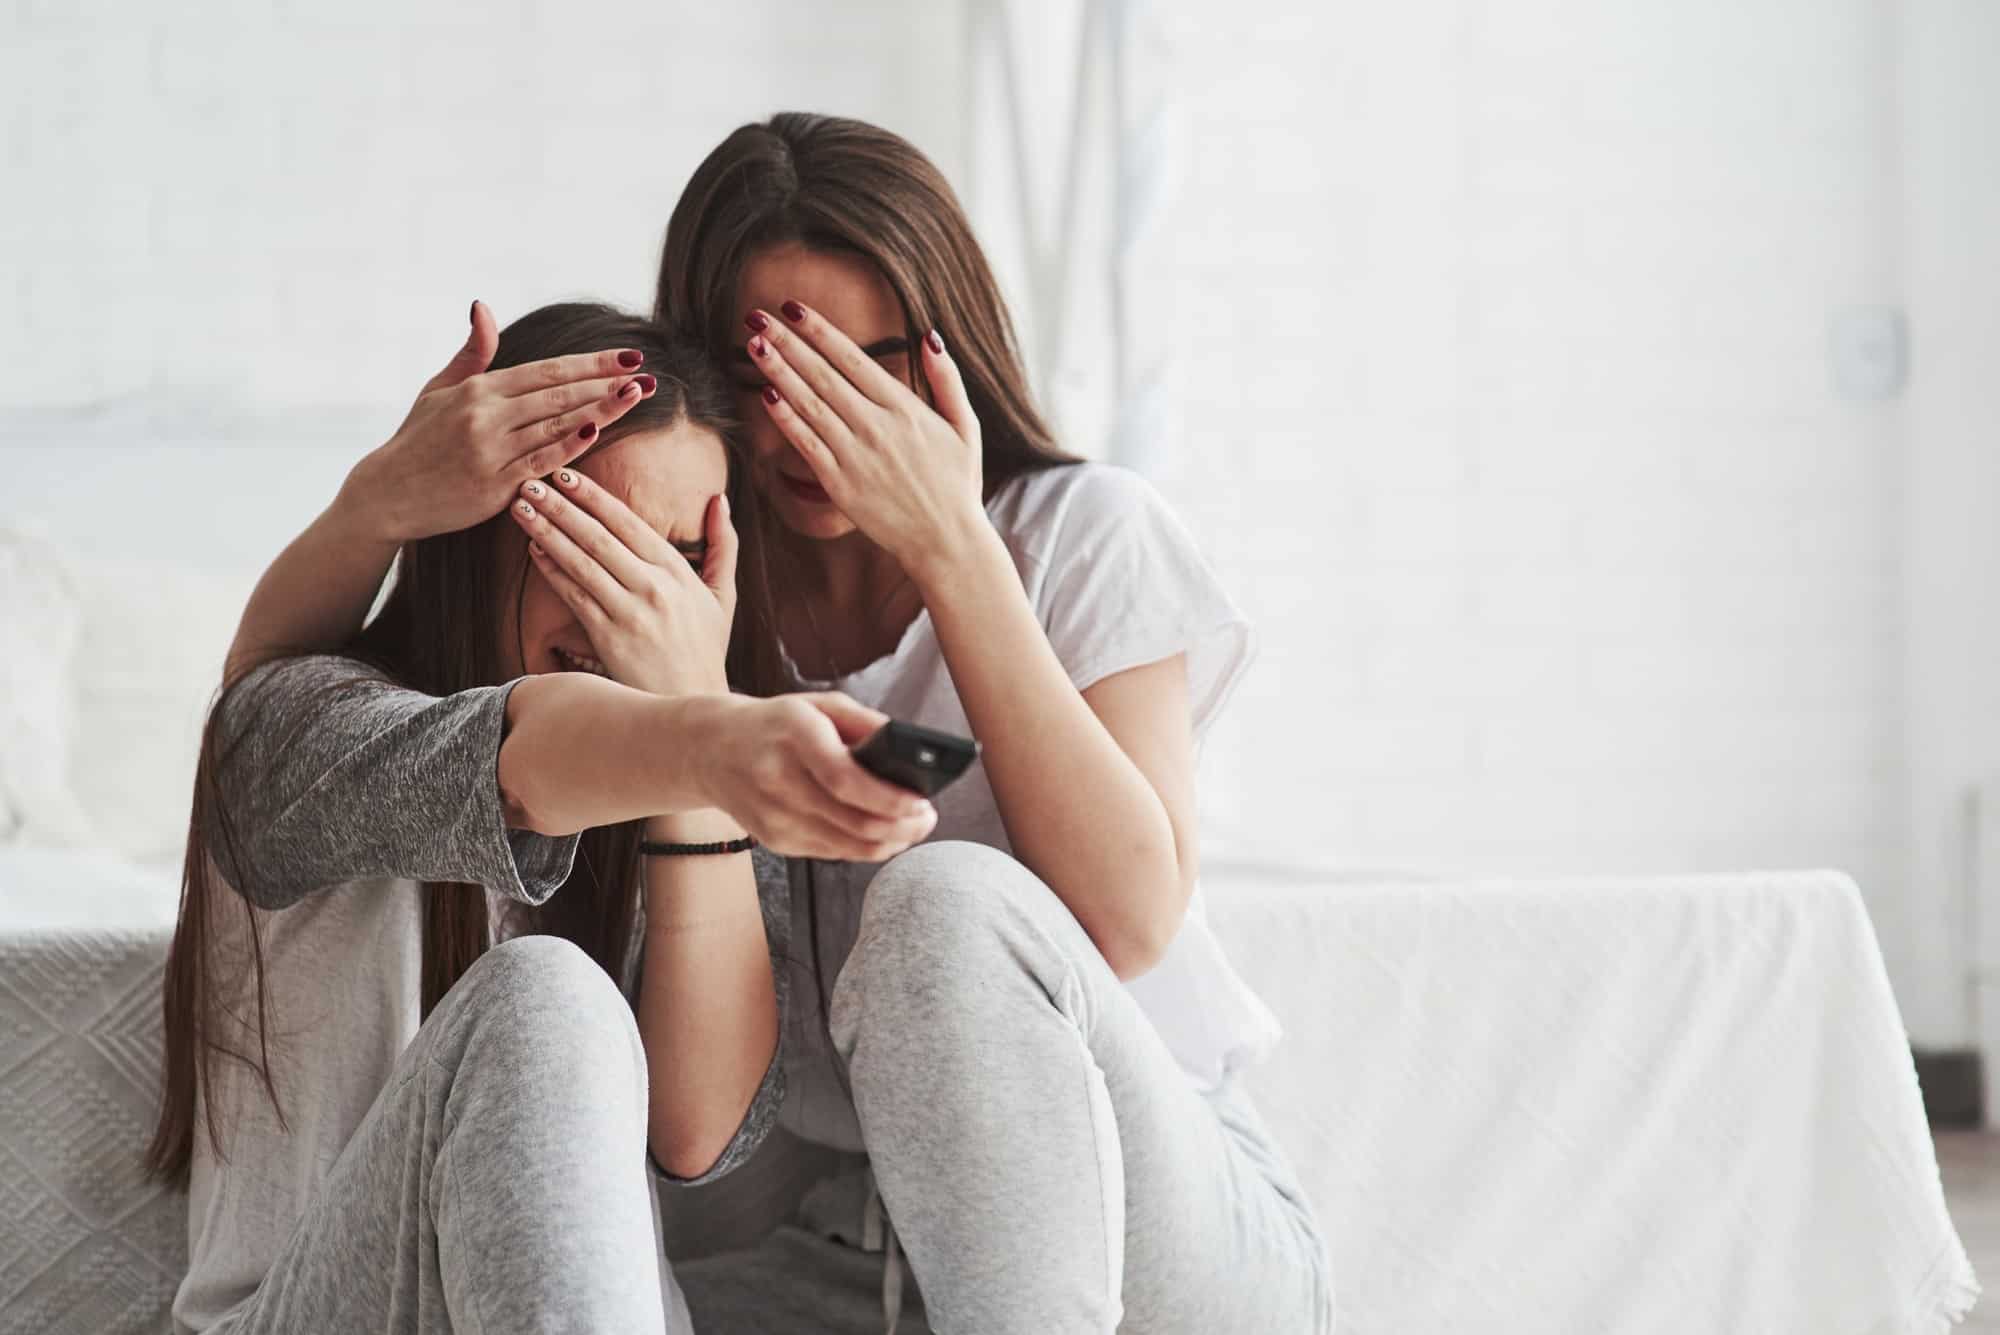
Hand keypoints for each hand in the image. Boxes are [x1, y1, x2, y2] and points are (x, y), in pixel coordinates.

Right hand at [340, 300, 657, 542]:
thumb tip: (482, 305)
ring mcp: (491, 450)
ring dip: (601, 408)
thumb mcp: (438, 390)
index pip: (547, 370)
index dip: (591, 363)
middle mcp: (486, 415)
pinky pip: (540, 461)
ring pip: (556, 424)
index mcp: (478, 390)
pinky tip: (597, 431)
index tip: (628, 355)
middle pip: (559, 393)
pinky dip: (569, 446)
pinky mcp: (493, 485)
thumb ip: (472, 353)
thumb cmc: (416, 441)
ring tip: (637, 394)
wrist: (385, 495)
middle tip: (646, 373)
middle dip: (606, 381)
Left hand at [509, 465, 735, 696]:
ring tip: (521, 509)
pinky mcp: (609, 637)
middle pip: (598, 536)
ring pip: (581, 561)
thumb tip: (719, 499)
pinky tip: (533, 549)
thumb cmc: (705, 650)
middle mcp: (654, 586)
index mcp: (678, 571)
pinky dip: (552, 570)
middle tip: (530, 482)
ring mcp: (630, 611)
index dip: (594, 496)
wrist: (693, 702)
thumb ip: (723, 545)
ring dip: (547, 531)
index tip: (566, 475)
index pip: (629, 523)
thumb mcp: (724, 596)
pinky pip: (574, 595)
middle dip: (560, 505)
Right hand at [692, 693, 937, 861]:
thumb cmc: (776, 724)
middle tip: (928, 817)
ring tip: (913, 827)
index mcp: (793, 735)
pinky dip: (864, 847)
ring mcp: (773, 816)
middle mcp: (778, 778)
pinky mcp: (774, 840)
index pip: (846, 779)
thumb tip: (910, 749)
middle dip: (902, 826)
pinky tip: (881, 833)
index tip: (922, 802)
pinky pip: (832, 852)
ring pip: (847, 846)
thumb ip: (865, 723)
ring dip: (890, 842)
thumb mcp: (818, 705)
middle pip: (854, 821)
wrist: (710, 749)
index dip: (890, 798)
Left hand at [745, 303, 985, 571]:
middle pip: (823, 375)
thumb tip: (929, 336)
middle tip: (757, 317)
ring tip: (753, 345)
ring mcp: (856, 454)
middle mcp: (877, 426)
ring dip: (778, 371)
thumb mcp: (966, 427)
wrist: (946, 542)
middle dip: (788, 342)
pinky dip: (785, 418)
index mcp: (905, 408)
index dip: (820, 331)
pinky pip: (806, 444)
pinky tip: (765, 394)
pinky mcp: (840, 483)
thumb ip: (947, 380)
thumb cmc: (958, 485)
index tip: (794, 308)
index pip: (853, 359)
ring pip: (809, 404)